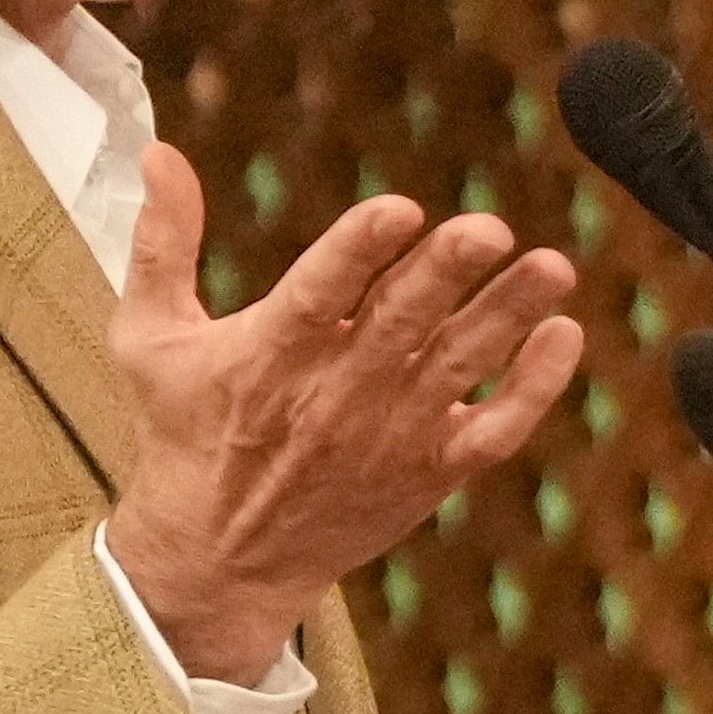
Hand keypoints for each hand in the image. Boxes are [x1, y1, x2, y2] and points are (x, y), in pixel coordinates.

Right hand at [107, 144, 582, 682]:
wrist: (219, 561)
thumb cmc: (184, 434)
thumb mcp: (149, 339)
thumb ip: (162, 244)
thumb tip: (160, 153)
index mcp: (267, 355)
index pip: (318, 292)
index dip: (358, 249)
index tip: (400, 208)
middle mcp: (333, 395)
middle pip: (399, 324)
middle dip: (445, 274)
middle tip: (489, 228)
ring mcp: (387, 436)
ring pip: (457, 367)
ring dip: (507, 315)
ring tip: (552, 268)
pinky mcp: (428, 472)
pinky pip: (492, 431)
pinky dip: (533, 389)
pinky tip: (563, 335)